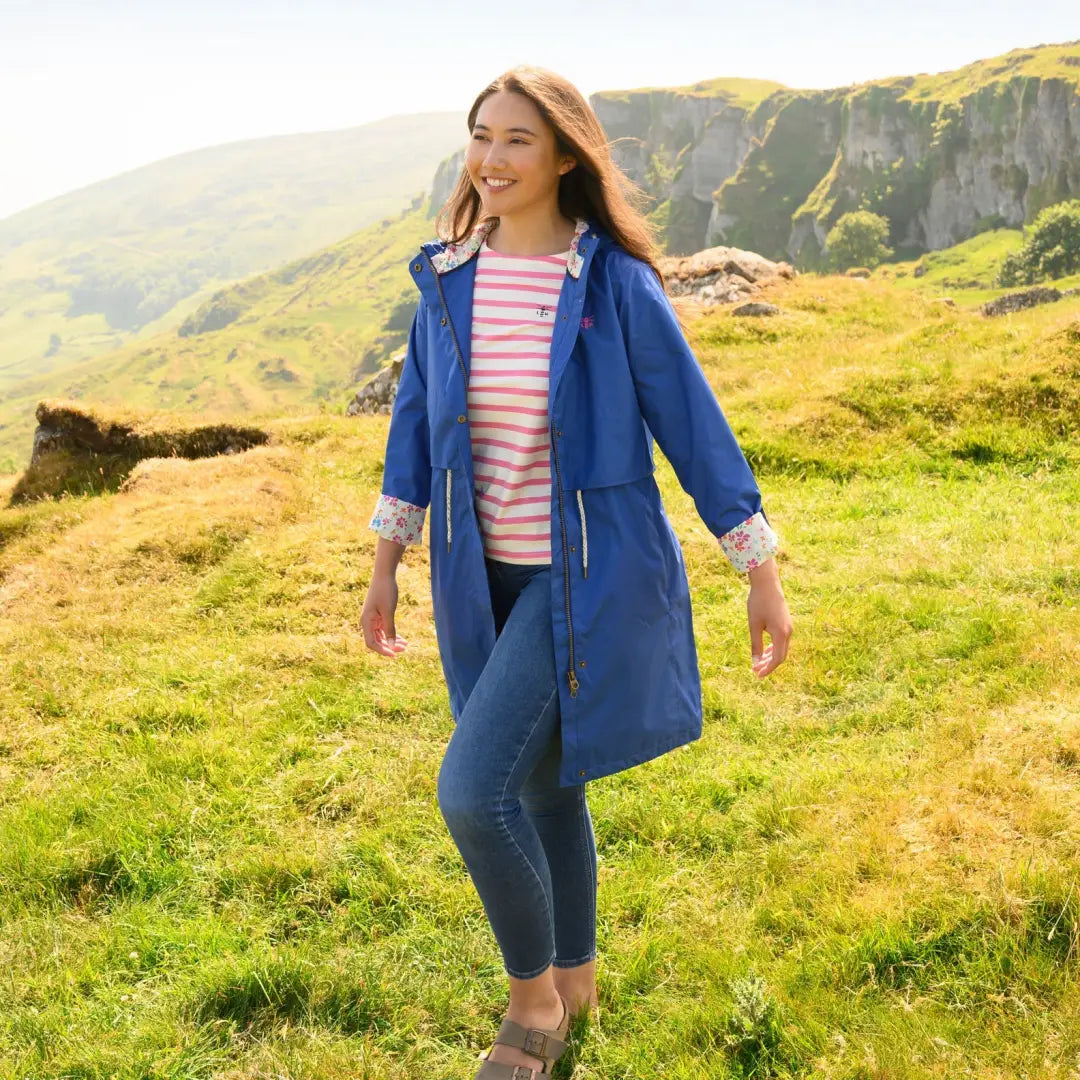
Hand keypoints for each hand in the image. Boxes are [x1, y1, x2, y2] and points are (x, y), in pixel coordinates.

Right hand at [361, 572, 408, 656]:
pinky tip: (402, 639)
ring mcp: (373, 619)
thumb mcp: (389, 611)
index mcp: (366, 621)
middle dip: (390, 646)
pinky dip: (392, 634)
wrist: (384, 575)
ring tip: (405, 645)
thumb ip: (390, 629)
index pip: (371, 643)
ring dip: (392, 641)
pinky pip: (384, 629)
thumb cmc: (385, 591)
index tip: (394, 654)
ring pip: (381, 636)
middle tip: (404, 649)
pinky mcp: (378, 616)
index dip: (382, 650)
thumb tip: (391, 645)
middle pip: (377, 641)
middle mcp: (367, 622)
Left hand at [746, 559, 791, 677]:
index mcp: (781, 634)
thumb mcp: (754, 625)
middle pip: (781, 655)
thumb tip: (755, 662)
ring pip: (782, 648)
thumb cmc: (758, 603)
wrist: (767, 583)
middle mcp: (789, 632)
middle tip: (755, 671)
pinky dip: (774, 648)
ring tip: (758, 663)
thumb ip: (755, 645)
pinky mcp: (787, 623)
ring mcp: (789, 627)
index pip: (777, 659)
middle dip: (769, 665)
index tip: (757, 674)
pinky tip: (765, 651)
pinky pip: (782, 641)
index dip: (768, 669)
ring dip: (771, 657)